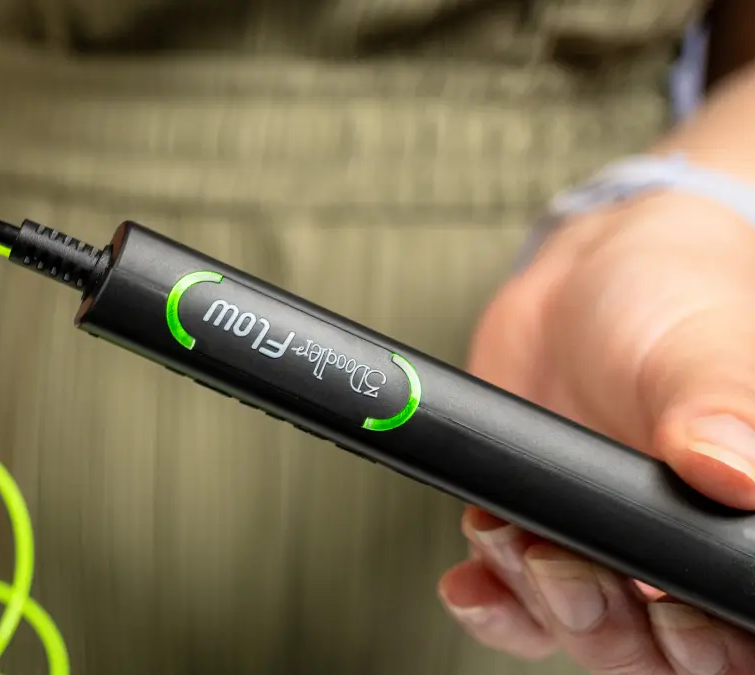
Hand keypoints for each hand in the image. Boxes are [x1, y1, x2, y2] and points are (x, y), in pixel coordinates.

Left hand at [439, 189, 754, 673]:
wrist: (582, 289)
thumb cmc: (671, 305)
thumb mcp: (700, 347)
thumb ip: (717, 409)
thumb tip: (735, 474)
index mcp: (746, 525)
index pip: (743, 618)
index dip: (716, 642)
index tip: (671, 608)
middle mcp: (685, 557)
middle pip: (669, 655)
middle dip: (617, 627)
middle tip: (577, 566)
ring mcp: (609, 556)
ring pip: (592, 636)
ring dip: (545, 602)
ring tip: (516, 539)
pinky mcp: (539, 543)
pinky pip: (519, 611)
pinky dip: (492, 606)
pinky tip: (472, 583)